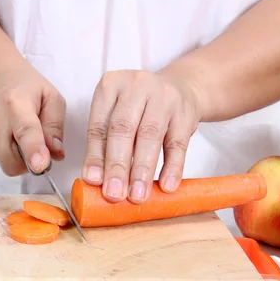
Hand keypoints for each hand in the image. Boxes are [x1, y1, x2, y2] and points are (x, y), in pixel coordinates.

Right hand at [0, 61, 66, 175]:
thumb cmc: (25, 84)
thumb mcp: (51, 97)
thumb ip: (56, 127)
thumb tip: (56, 154)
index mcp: (17, 104)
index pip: (26, 132)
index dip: (34, 152)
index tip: (41, 166)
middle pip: (11, 160)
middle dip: (28, 162)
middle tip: (37, 147)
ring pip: (3, 162)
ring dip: (16, 157)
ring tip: (19, 134)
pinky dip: (4, 152)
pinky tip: (7, 133)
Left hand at [82, 70, 201, 203]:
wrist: (181, 88)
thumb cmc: (140, 108)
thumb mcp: (116, 115)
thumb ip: (104, 143)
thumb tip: (95, 180)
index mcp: (110, 85)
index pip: (99, 125)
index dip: (95, 156)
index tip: (94, 181)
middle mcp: (136, 86)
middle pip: (123, 129)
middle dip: (117, 166)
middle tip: (114, 194)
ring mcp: (163, 97)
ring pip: (150, 136)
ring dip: (142, 170)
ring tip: (137, 195)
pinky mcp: (185, 112)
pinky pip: (177, 143)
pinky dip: (172, 167)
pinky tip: (166, 186)